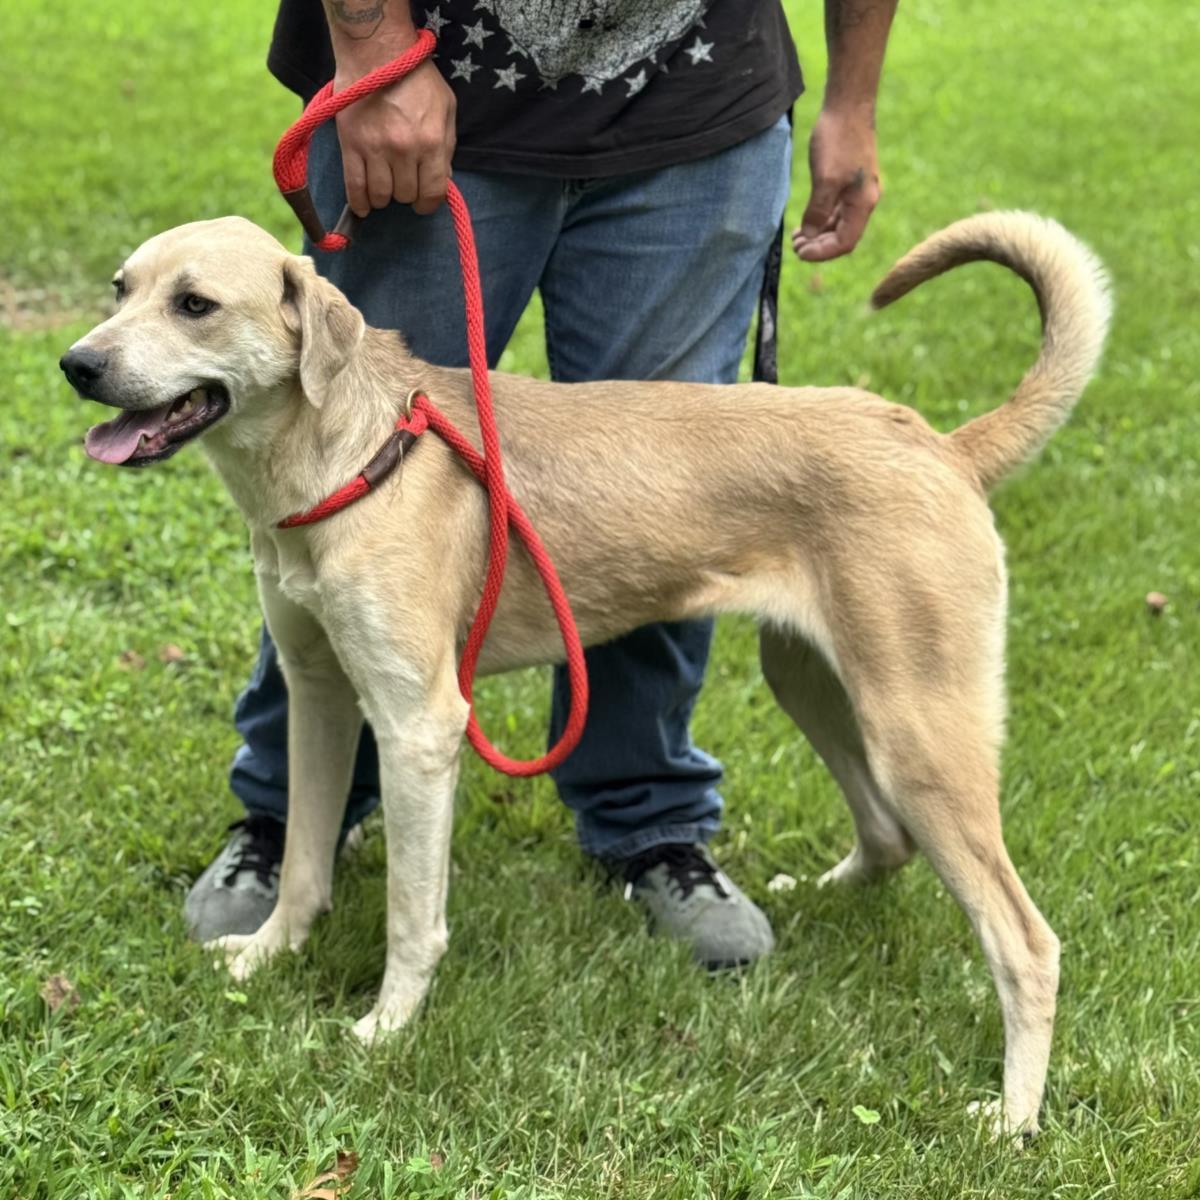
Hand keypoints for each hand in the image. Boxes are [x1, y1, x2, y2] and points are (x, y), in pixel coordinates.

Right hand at [334, 55, 455, 216]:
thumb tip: (442, 180)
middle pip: (405, 195)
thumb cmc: (417, 79)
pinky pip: (354, 187)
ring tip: (385, 185)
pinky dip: (359, 203)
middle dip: (407, 193)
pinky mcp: (351, 145)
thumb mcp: (446, 108)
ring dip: (384, 196)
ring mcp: (375, 149)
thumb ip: (447, 146)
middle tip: (403, 181)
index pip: (433, 192)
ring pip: (381, 195)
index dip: (429, 204)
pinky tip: (364, 207)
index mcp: (431, 142)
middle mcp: (404, 150)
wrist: (377, 53)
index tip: (423, 203)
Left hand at [792, 106, 880, 261]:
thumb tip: (809, 236)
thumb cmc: (839, 139)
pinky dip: (822, 220)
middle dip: (818, 245)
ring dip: (818, 234)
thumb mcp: (825, 179)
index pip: (844, 243)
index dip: (822, 252)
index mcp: (863, 203)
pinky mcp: (850, 182)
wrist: (848, 106)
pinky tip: (806, 222)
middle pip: (842, 237)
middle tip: (795, 247)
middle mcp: (864, 201)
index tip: (800, 253)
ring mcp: (858, 192)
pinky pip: (837, 210)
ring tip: (797, 238)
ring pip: (839, 224)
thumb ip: (818, 211)